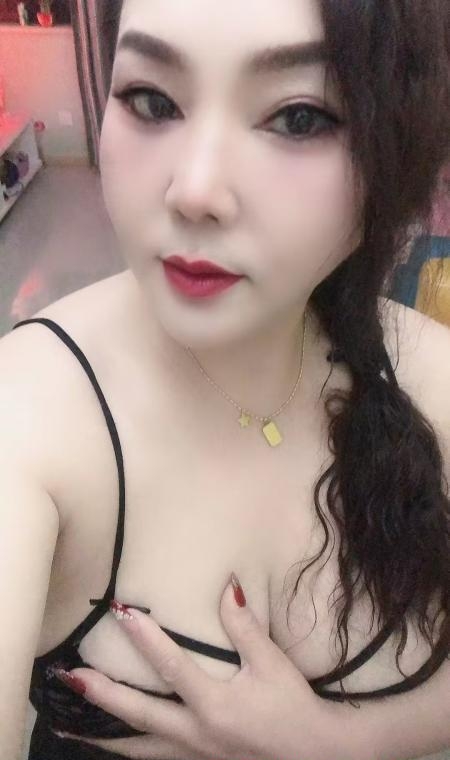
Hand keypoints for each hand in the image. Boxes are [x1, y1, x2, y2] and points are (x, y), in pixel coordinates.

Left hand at [51, 574, 348, 759]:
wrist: (318, 756)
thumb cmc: (294, 709)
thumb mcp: (272, 665)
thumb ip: (245, 626)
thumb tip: (228, 586)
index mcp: (213, 706)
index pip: (170, 667)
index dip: (145, 638)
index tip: (122, 613)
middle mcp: (196, 735)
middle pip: (138, 714)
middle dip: (102, 694)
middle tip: (70, 677)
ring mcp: (194, 756)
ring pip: (137, 749)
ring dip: (102, 734)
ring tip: (68, 725)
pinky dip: (129, 751)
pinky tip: (116, 743)